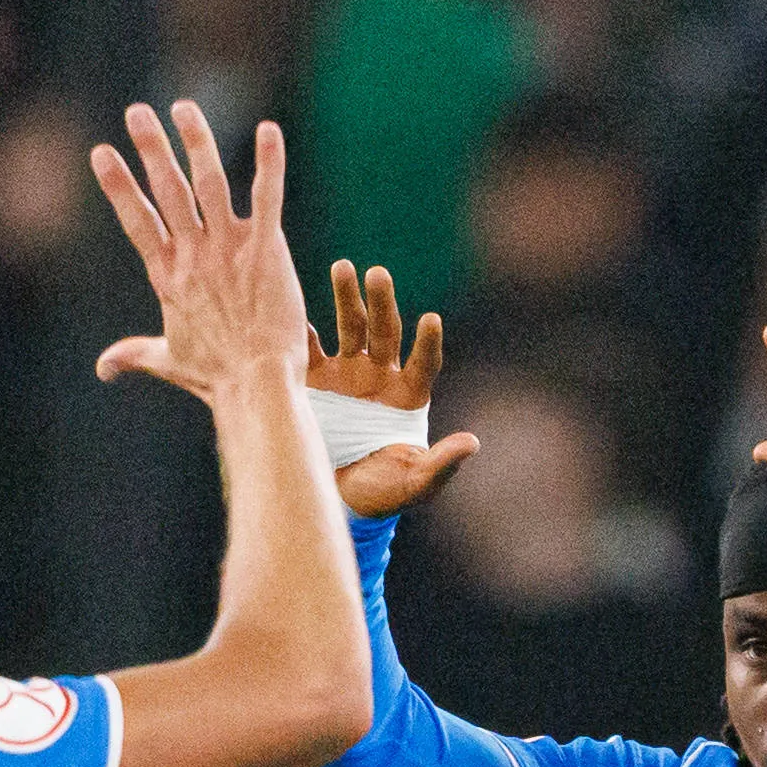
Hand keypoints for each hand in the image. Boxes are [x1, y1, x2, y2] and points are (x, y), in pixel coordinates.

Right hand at [89, 100, 305, 411]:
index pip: (137, 221)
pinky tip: (269, 129)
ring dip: (196, 141)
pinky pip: (267, 197)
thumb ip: (135, 354)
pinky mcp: (266, 249)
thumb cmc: (216, 377)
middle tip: (136, 111)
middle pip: (167, 190)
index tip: (101, 153)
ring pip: (209, 182)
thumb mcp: (169, 360)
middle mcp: (194, 254)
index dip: (118, 186)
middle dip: (150, 148)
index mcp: (168, 275)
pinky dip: (269, 163)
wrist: (257, 385)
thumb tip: (103, 368)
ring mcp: (229, 248)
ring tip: (184, 107)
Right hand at [313, 263, 476, 514]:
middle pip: (385, 332)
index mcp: (409, 396)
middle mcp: (380, 376)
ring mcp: (347, 374)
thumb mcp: (414, 483)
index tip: (430, 319)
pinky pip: (309, 350)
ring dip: (346, 298)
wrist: (336, 499)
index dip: (428, 343)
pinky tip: (294, 310)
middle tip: (378, 274)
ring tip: (342, 267)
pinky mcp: (314, 380)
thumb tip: (472, 443)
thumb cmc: (383, 492)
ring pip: (349, 327)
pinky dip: (302, 331)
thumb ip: (441, 463)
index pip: (424, 363)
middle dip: (382, 303)